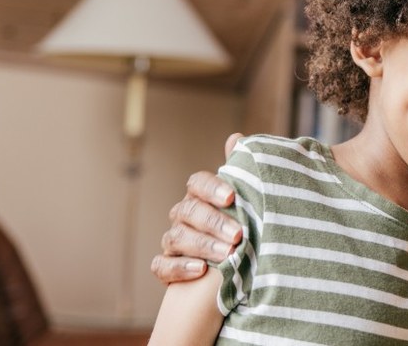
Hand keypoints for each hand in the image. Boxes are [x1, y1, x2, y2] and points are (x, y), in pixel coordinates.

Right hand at [150, 134, 244, 283]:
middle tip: (238, 235)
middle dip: (214, 222)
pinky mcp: (166, 266)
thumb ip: (241, 172)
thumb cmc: (241, 225)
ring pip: (176, 237)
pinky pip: (161, 265)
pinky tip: (200, 270)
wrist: (234, 265)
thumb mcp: (245, 200)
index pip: (197, 183)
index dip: (212, 188)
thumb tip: (236, 137)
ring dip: (202, 246)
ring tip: (226, 255)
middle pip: (189, 212)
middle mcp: (183, 215)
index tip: (231, 197)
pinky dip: (178, 268)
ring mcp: (173, 241)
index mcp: (200, 196)